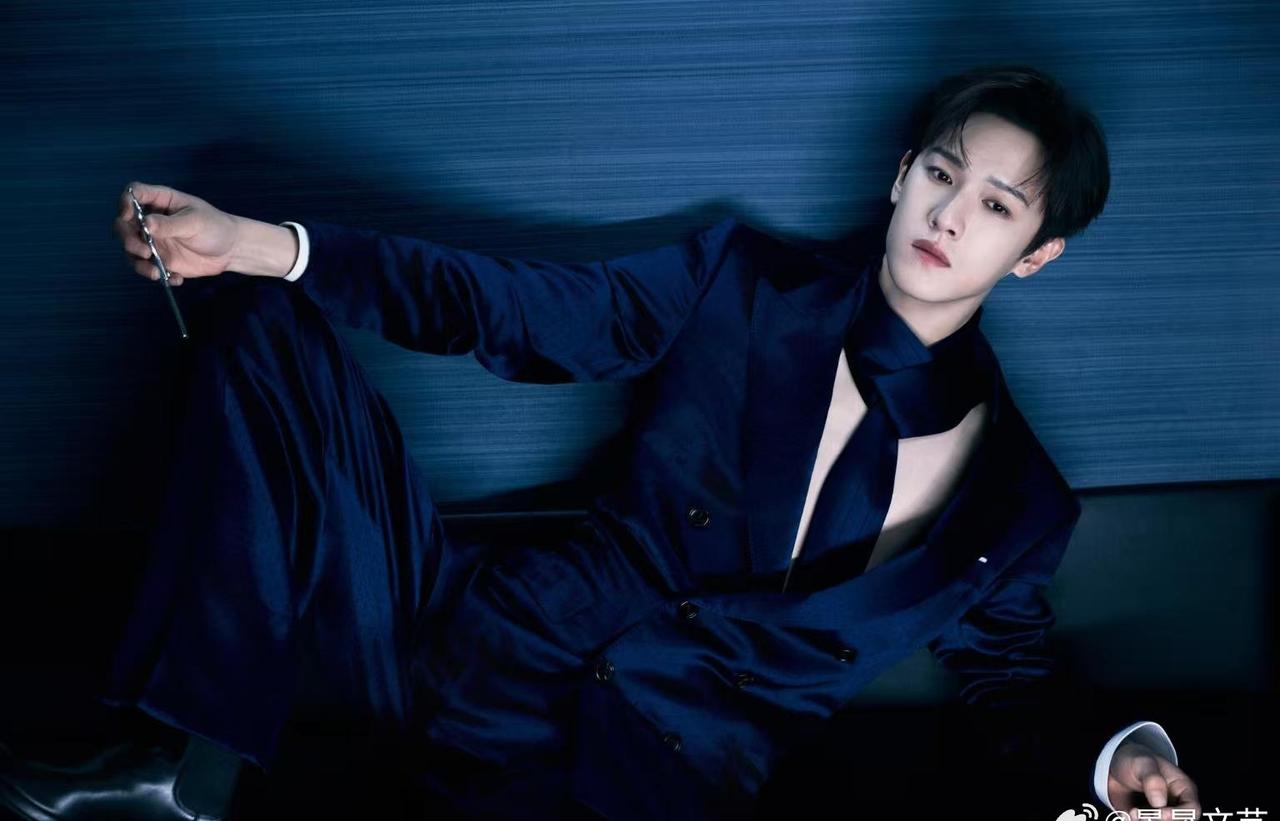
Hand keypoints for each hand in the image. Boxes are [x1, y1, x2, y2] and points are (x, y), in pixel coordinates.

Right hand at [113, 181, 241, 284]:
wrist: (231, 250)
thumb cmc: (215, 227)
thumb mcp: (195, 222)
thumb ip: (170, 224)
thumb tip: (145, 223)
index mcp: (161, 202)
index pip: (134, 194)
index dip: (125, 202)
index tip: (129, 215)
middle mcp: (152, 220)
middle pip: (124, 225)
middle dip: (127, 239)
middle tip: (144, 251)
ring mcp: (154, 240)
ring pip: (131, 250)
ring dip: (138, 262)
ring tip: (156, 272)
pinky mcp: (160, 259)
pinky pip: (147, 268)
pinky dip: (156, 274)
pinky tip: (175, 278)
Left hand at [1108, 740, 1200, 818]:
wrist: (1115, 767)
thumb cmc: (1135, 762)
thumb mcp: (1143, 763)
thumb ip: (1153, 779)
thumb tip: (1159, 802)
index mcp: (1183, 789)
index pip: (1192, 809)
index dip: (1179, 814)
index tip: (1161, 813)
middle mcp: (1175, 805)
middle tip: (1143, 816)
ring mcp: (1161, 814)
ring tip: (1133, 813)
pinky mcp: (1147, 819)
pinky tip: (1129, 814)